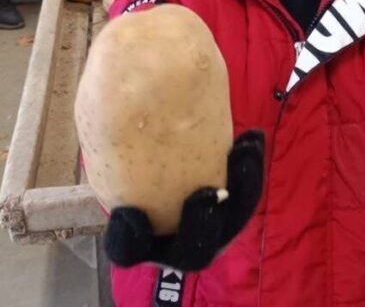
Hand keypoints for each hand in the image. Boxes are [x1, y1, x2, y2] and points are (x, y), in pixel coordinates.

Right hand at [104, 131, 265, 270]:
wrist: (167, 118)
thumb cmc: (133, 136)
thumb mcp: (117, 140)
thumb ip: (117, 150)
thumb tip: (108, 134)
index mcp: (135, 235)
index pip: (130, 250)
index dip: (130, 239)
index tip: (130, 210)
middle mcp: (173, 240)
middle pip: (192, 250)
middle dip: (201, 224)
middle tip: (205, 193)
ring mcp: (208, 224)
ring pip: (229, 222)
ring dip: (239, 191)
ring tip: (243, 152)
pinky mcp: (233, 203)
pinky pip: (245, 194)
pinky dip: (248, 170)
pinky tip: (250, 139)